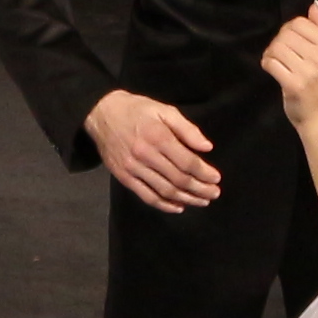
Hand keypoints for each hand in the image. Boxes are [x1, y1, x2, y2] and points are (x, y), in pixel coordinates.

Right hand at [85, 86, 220, 212]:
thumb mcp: (164, 110)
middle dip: (200, 189)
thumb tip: (207, 147)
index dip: (204, 173)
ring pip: (165, 190)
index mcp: (158, 136)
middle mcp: (145, 154)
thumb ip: (187, 129)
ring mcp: (133, 168)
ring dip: (187, 199)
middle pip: (179, 179)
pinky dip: (164, 205)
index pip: (187, 162)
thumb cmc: (137, 110)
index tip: (216, 178)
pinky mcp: (123, 176)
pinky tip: (178, 207)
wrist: (101, 113)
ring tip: (202, 201)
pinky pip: (146, 196)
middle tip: (214, 193)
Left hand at [261, 4, 317, 128]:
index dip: (288, 30)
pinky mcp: (294, 84)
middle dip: (277, 42)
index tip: (288, 43)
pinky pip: (270, 63)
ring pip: (276, 47)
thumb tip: (314, 5)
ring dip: (270, 54)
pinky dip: (266, 64)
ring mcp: (308, 72)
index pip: (299, 23)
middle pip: (286, 34)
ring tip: (275, 62)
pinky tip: (272, 70)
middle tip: (279, 55)